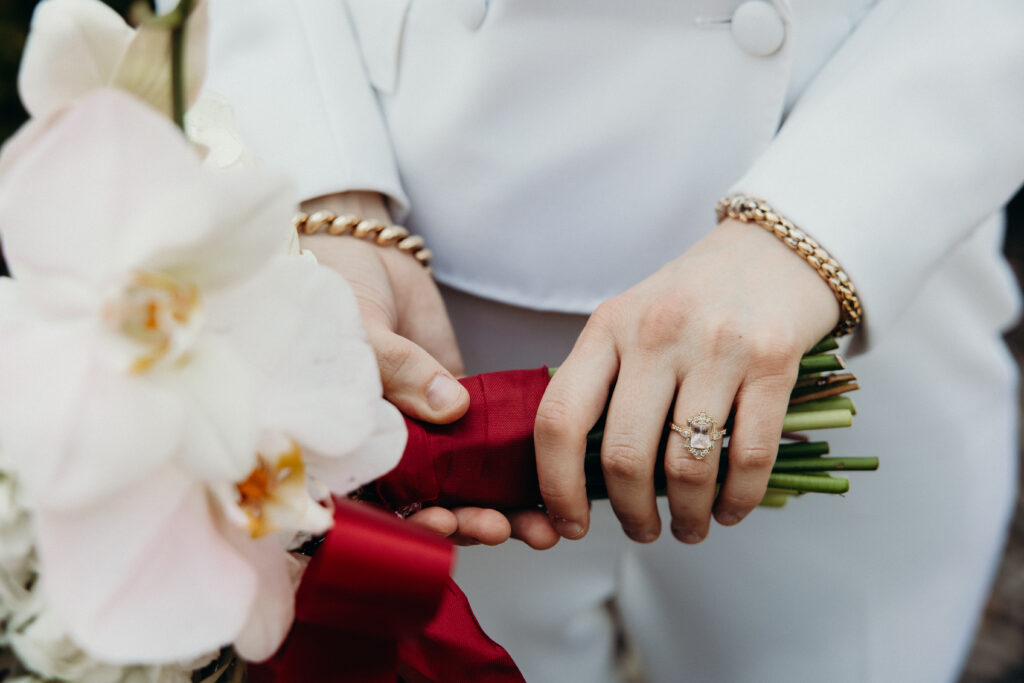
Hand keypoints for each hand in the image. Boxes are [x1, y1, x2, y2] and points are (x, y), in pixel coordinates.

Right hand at [301, 192, 558, 548]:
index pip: (379, 506)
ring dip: (501, 509)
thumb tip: (452, 408)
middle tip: (505, 528)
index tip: (445, 522)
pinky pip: (491, 447)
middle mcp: (388, 449)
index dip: (411, 524)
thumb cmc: (335, 294)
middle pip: (430, 505)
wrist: (364, 255)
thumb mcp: (357, 331)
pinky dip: (518, 468)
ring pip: (465, 485)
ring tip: (540, 526)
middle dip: (469, 523)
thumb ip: (398, 370)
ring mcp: (427, 431)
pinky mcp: (460, 407)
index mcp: (347, 446)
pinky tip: (549, 480)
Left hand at [535, 218, 840, 543]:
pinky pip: (750, 455)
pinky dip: (737, 500)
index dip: (556, 486)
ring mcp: (716, 345)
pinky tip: (729, 510)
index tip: (569, 523)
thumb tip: (581, 479)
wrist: (772, 251)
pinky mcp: (773, 360)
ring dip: (688, 516)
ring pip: (688, 465)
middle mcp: (656, 332)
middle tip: (641, 531)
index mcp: (607, 326)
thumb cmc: (690, 300)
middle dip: (630, 514)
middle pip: (624, 455)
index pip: (560, 418)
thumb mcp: (630, 323)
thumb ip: (603, 384)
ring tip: (689, 527)